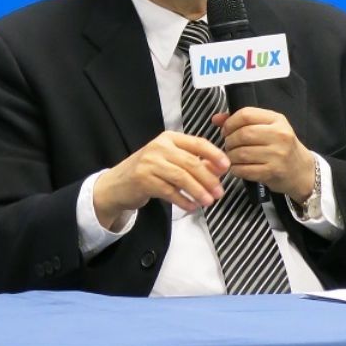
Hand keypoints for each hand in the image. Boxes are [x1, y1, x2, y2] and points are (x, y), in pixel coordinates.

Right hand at [93, 131, 229, 229]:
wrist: (118, 184)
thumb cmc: (149, 170)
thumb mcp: (170, 160)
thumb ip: (193, 162)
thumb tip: (219, 170)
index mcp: (169, 138)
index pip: (197, 143)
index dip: (214, 154)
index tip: (226, 166)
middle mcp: (159, 147)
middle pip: (191, 162)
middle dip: (208, 178)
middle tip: (220, 192)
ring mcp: (149, 162)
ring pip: (181, 177)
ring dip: (198, 191)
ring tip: (209, 201)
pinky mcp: (143, 179)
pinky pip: (169, 192)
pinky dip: (183, 201)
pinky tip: (192, 207)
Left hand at [213, 107, 314, 203]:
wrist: (301, 170)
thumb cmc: (281, 147)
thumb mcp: (268, 128)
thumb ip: (242, 121)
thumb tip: (216, 118)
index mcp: (277, 120)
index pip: (246, 114)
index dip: (230, 122)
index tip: (226, 129)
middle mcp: (279, 135)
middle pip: (243, 134)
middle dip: (229, 140)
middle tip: (228, 144)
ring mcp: (277, 154)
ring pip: (241, 153)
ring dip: (230, 155)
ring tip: (232, 156)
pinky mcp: (273, 172)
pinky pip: (245, 170)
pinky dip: (236, 169)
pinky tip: (237, 167)